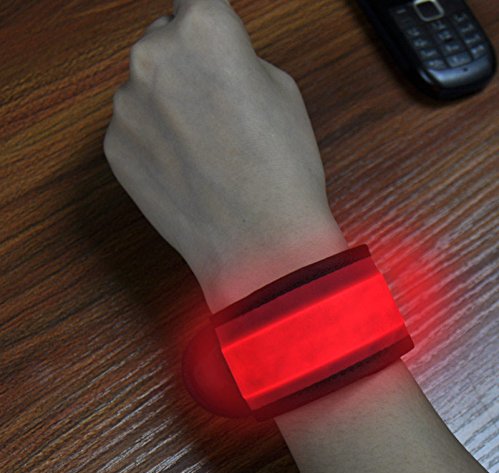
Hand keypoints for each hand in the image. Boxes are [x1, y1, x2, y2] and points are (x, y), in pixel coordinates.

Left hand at [103, 0, 346, 311]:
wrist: (258, 243)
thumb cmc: (280, 172)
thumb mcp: (281, 92)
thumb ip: (238, 60)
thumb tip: (215, 61)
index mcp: (203, 28)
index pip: (196, 0)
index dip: (209, 25)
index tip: (210, 40)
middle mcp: (153, 56)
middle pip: (164, 42)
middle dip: (186, 65)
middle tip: (216, 105)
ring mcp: (126, 105)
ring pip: (146, 88)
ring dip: (168, 105)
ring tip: (204, 146)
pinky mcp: (114, 147)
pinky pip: (134, 128)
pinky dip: (154, 141)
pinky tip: (184, 168)